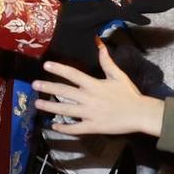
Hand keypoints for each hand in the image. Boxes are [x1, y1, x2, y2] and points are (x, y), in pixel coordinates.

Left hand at [33, 40, 166, 137]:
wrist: (139, 114)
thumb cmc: (129, 94)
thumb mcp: (118, 75)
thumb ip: (106, 61)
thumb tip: (100, 44)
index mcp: (94, 85)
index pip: (73, 74)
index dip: (59, 69)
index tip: (46, 65)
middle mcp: (89, 98)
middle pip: (65, 92)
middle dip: (48, 87)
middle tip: (34, 85)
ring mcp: (89, 114)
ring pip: (66, 110)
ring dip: (50, 107)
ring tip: (38, 104)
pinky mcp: (92, 127)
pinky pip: (75, 128)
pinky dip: (64, 128)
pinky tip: (54, 126)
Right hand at [46, 0, 173, 67]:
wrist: (48, 27)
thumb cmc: (66, 35)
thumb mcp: (88, 47)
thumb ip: (100, 51)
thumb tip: (108, 56)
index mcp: (110, 12)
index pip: (137, 9)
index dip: (153, 8)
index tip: (170, 7)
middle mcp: (110, 7)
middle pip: (141, 3)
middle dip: (160, 2)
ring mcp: (105, 7)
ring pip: (134, 4)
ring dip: (153, 4)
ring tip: (172, 2)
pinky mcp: (98, 11)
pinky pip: (119, 13)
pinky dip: (133, 16)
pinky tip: (146, 19)